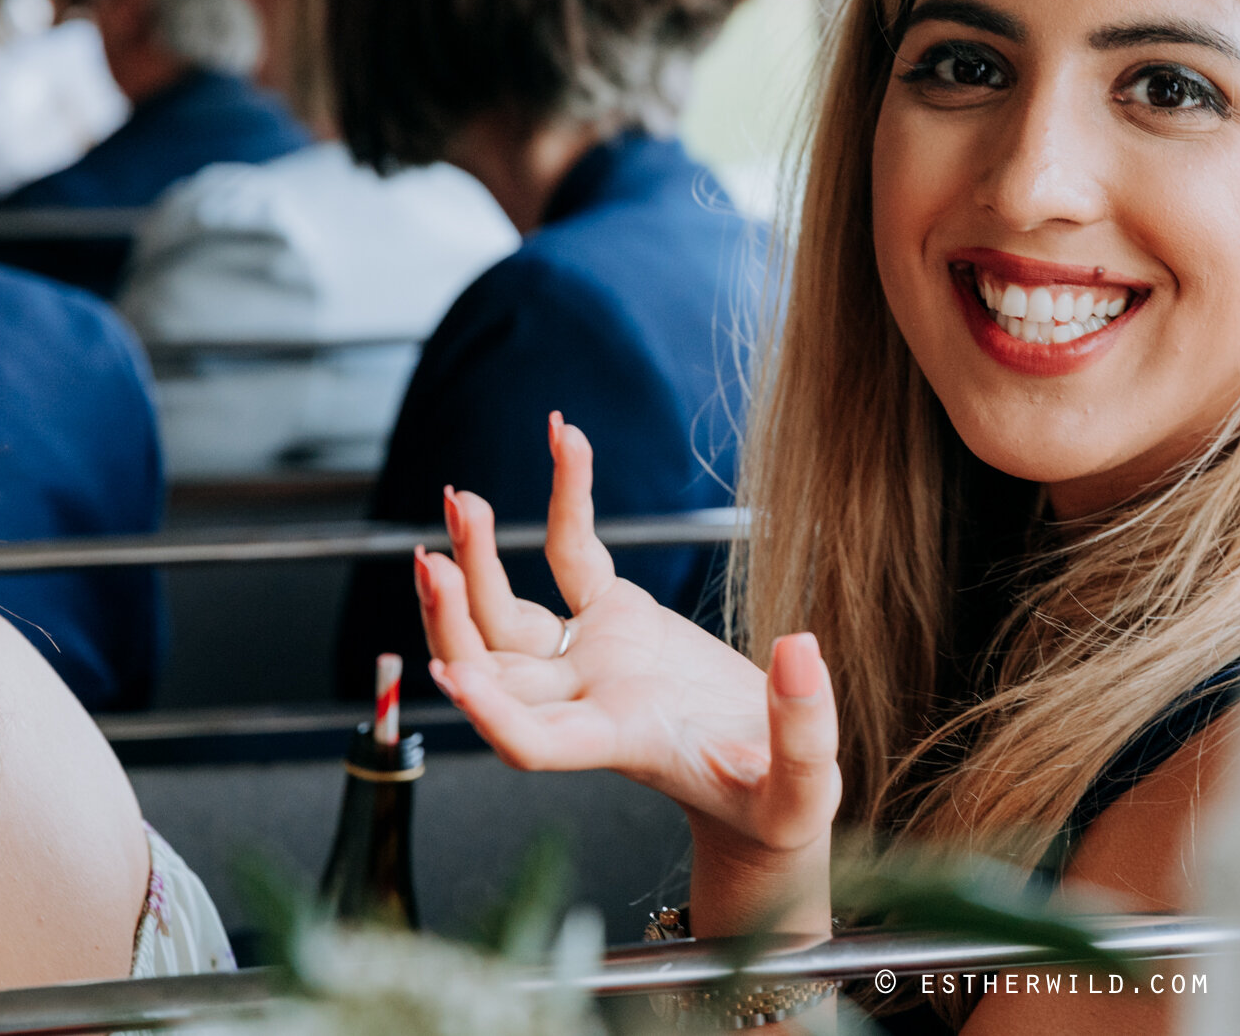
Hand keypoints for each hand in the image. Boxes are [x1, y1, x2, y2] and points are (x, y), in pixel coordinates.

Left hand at [416, 414, 841, 863]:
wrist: (764, 782)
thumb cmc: (778, 800)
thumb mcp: (803, 790)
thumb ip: (805, 732)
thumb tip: (800, 650)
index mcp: (620, 745)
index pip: (534, 741)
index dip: (491, 714)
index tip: (454, 677)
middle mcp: (586, 702)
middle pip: (493, 665)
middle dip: (453, 619)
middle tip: (434, 563)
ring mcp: (591, 657)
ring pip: (508, 614)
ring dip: (477, 561)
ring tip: (461, 500)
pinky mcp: (614, 616)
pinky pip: (574, 554)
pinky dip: (568, 500)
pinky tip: (565, 439)